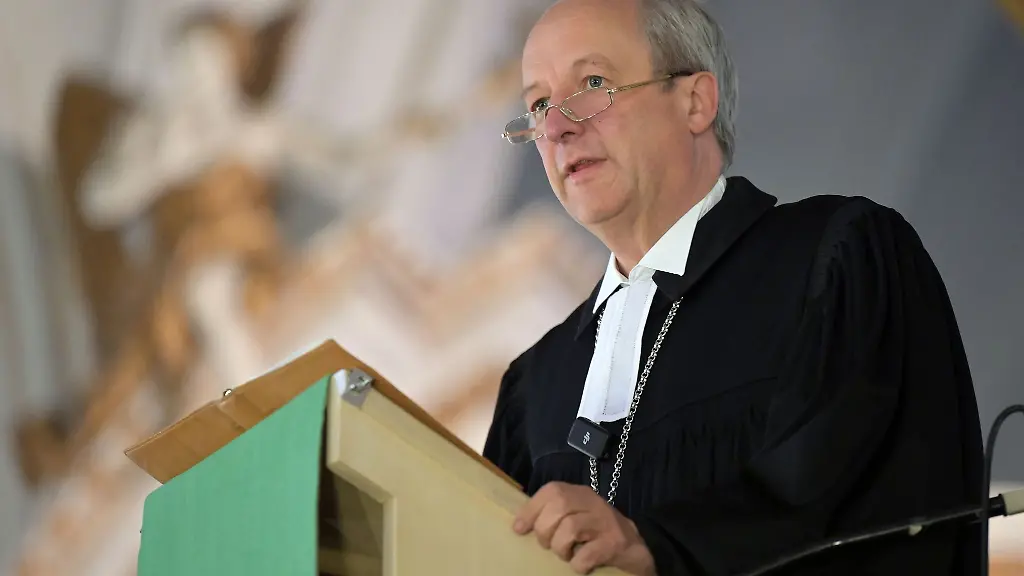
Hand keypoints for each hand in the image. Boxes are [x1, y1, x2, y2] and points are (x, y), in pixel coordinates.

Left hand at [513, 482, 655, 574]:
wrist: (636, 549)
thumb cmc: (597, 534)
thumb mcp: (576, 516)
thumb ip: (554, 514)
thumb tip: (519, 523)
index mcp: (580, 494)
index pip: (551, 490)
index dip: (531, 509)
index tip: (518, 529)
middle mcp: (594, 503)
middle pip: (558, 506)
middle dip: (544, 530)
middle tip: (548, 545)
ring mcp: (606, 522)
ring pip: (570, 527)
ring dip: (560, 547)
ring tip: (565, 555)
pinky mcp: (616, 544)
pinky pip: (587, 554)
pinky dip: (578, 564)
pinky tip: (581, 566)